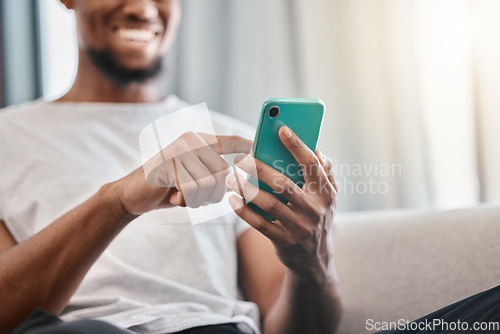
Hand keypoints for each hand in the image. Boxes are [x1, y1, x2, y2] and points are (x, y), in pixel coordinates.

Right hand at [116, 132, 251, 214]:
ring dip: (198, 198)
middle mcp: (191, 141)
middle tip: (192, 196)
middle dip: (212, 194)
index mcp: (199, 142)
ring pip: (209, 183)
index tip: (261, 149)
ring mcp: (179, 150)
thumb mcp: (194, 180)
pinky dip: (184, 200)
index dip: (247, 146)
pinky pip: (192, 189)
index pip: (230, 141)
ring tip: (182, 195)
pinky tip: (172, 195)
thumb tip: (238, 179)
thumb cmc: (168, 189)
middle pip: (222, 173)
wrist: (132, 195)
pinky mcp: (168, 164)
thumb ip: (213, 175)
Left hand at [225, 126, 336, 278]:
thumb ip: (324, 172)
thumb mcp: (328, 197)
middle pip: (284, 184)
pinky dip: (244, 211)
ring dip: (247, 189)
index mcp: (326, 193)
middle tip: (241, 158)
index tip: (281, 129)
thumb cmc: (317, 218)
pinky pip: (260, 224)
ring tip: (230, 178)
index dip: (297, 146)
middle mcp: (315, 210)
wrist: (314, 259)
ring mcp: (300, 227)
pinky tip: (233, 199)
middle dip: (260, 168)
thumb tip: (317, 148)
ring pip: (269, 203)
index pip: (312, 164)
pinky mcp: (284, 241)